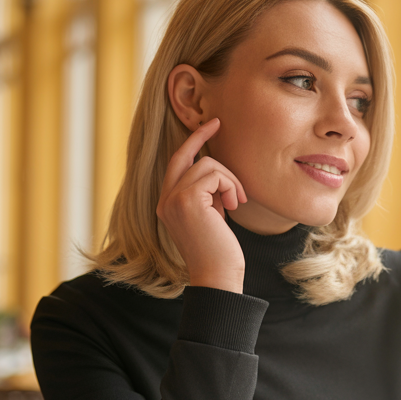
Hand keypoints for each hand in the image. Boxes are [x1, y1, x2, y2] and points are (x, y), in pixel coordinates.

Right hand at [155, 119, 248, 291]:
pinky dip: (229, 186)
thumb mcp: (210, 218)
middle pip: (185, 156)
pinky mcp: (187, 199)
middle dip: (201, 135)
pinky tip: (233, 206)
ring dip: (229, 180)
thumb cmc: (219, 252)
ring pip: (207, 165)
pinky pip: (214, 175)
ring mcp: (173, 199)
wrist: (217, 276)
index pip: (176, 164)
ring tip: (236, 202)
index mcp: (167, 204)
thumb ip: (207, 195)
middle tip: (218, 123)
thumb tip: (217, 174)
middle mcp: (165, 200)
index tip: (210, 126)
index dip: (192, 142)